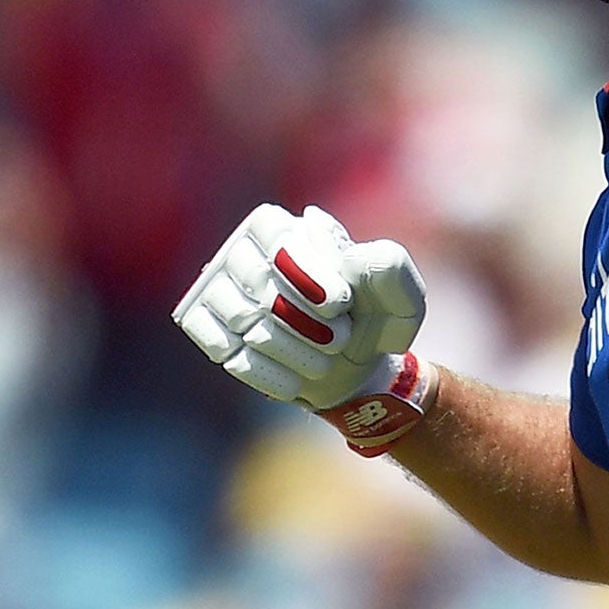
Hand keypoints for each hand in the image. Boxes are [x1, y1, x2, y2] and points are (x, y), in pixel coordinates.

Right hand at [173, 204, 431, 453]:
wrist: (355, 368)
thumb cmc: (375, 319)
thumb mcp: (401, 295)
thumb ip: (386, 265)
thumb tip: (338, 253)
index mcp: (289, 227)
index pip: (271, 229)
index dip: (303, 267)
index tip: (341, 303)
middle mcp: (245, 251)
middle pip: (256, 277)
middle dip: (303, 316)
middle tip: (339, 338)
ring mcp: (219, 289)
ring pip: (242, 317)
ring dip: (290, 347)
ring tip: (324, 362)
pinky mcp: (207, 329)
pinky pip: (223, 350)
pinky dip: (266, 371)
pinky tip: (297, 381)